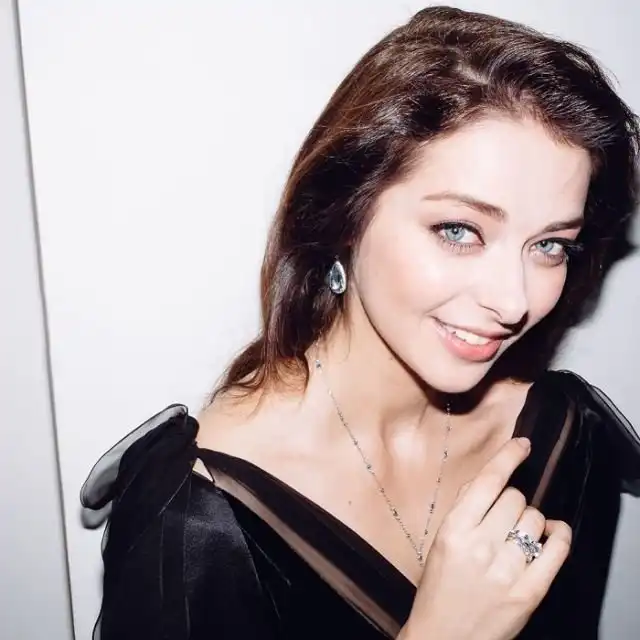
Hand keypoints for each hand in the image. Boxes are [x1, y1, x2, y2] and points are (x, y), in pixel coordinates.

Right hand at [400, 437, 571, 639]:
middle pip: (515, 498)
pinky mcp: (530, 591)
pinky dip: (559, 535)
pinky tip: (552, 534)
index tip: (522, 445)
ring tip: (519, 535)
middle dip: (512, 501)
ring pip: (535, 519)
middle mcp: (481, 546)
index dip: (508, 457)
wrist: (444, 637)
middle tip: (504, 517)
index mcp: (454, 529)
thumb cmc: (439, 587)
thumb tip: (489, 479)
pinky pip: (557, 549)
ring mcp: (508, 569)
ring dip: (530, 520)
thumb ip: (463, 507)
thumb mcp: (440, 541)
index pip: (489, 481)